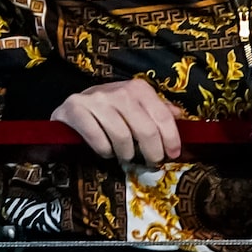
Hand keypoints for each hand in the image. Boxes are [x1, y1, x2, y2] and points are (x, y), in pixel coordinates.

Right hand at [54, 80, 179, 163]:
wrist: (71, 105)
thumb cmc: (110, 108)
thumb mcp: (135, 104)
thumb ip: (157, 110)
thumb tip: (180, 118)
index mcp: (139, 88)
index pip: (163, 117)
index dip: (171, 139)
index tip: (173, 155)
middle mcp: (119, 91)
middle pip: (145, 129)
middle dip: (152, 152)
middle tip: (152, 163)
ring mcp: (96, 100)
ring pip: (122, 137)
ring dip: (127, 154)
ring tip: (127, 157)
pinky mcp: (75, 110)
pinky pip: (97, 139)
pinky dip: (105, 152)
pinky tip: (107, 152)